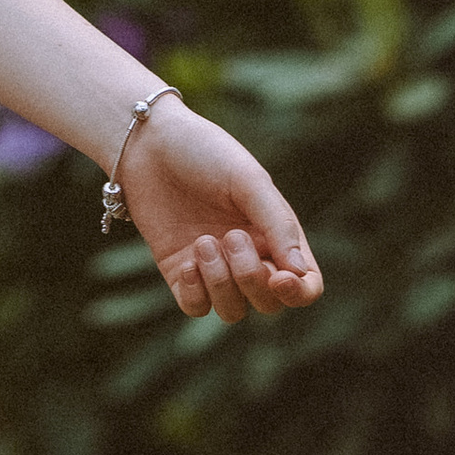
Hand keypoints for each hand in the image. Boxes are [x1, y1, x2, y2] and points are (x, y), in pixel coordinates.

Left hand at [118, 101, 322, 322]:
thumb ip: (278, 225)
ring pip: (232, 311)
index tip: (280, 279)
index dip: (299, 292)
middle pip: (268, 304)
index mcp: (276, 235)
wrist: (149, 144)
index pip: (304, 284)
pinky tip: (186, 262)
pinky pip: (196, 307)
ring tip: (202, 241)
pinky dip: (195, 293)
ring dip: (220, 283)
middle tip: (230, 236)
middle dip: (251, 279)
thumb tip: (299, 273)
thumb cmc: (206, 153)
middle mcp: (250, 257)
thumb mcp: (249, 181)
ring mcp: (214, 268)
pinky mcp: (181, 273)